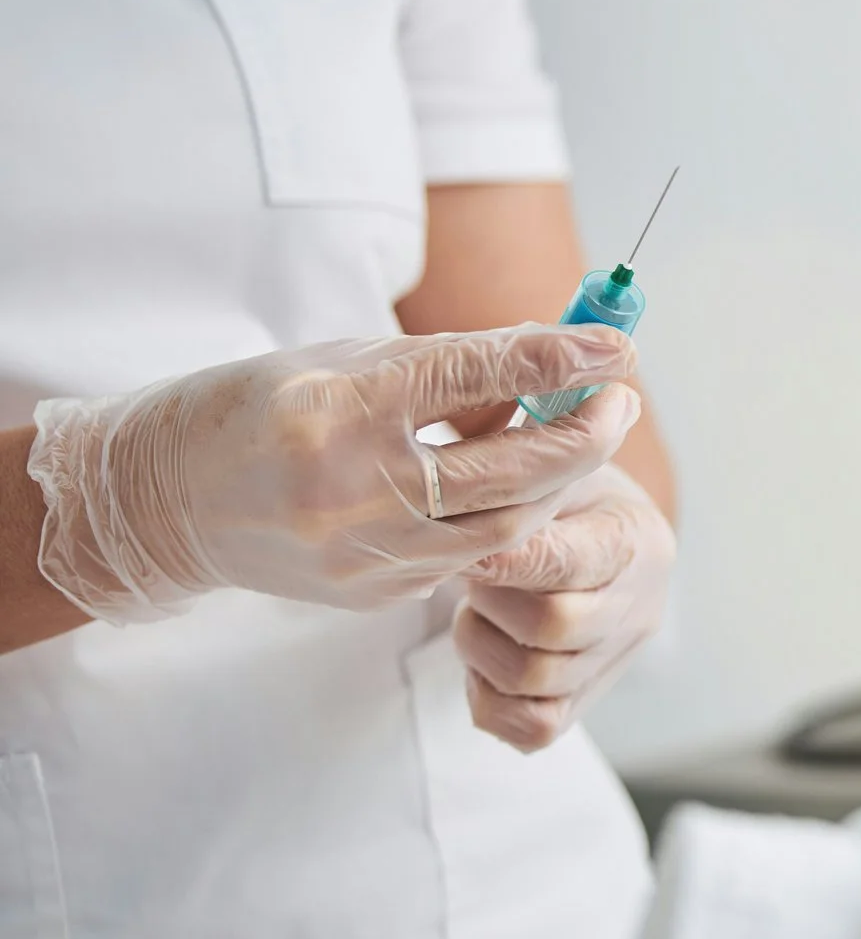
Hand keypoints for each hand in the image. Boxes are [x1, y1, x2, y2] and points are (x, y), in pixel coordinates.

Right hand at [29, 326, 639, 622]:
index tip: (614, 346)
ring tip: (588, 437)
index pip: (469, 381)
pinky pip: (468, 556)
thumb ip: (445, 366)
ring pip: (505, 527)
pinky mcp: (371, 593)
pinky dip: (512, 516)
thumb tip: (551, 359)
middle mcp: (349, 491)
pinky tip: (529, 483)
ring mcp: (361, 554)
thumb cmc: (253, 411)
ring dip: (560, 482)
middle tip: (621, 400)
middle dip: (582, 437)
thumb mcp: (340, 361)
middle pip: (508, 473)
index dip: (554, 362)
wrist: (161, 503)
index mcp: (334, 413)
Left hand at [454, 463, 674, 749]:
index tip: (464, 550)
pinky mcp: (585, 700)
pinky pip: (535, 729)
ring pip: (536, 681)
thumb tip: (480, 432)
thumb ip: (527, 463)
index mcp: (635, 539)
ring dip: (483, 647)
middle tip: (469, 573)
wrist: (596, 529)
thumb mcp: (554, 462)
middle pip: (554, 627)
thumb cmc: (562, 489)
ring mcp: (613, 661)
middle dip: (492, 601)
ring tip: (476, 610)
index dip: (508, 562)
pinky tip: (483, 658)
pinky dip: (492, 700)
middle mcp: (638, 606)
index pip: (570, 563)